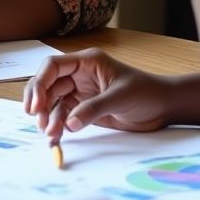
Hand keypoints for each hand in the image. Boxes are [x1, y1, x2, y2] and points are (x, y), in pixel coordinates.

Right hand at [23, 48, 173, 143]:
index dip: (40, 83)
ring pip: (53, 101)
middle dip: (41, 103)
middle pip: (48, 84)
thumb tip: (69, 123)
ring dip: (48, 117)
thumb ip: (93, 109)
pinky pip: (63, 115)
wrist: (163, 108)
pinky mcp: (83, 108)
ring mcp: (80, 91)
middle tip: (39, 122)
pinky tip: (55, 137)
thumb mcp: (120, 97)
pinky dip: (57, 125)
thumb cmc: (146, 93)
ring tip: (49, 134)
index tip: (36, 105)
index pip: (53, 66)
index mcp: (86, 62)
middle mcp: (79, 75)